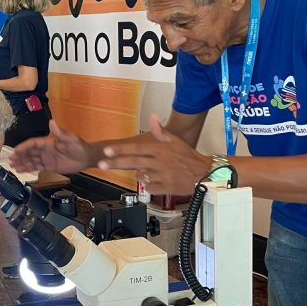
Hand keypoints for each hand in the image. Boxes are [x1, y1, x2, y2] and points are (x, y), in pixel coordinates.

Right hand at [8, 120, 94, 173]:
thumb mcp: (71, 139)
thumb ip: (61, 132)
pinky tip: (20, 171)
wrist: (86, 158)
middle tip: (10, 160)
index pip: (33, 143)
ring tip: (12, 166)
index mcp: (48, 142)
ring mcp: (46, 158)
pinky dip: (28, 169)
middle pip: (29, 152)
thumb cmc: (79, 146)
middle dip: (19, 156)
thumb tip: (52, 122)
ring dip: (22, 163)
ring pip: (31, 160)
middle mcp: (45, 150)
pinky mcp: (49, 166)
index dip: (23, 147)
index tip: (15, 150)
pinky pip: (36, 167)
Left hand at [97, 114, 211, 195]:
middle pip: (133, 162)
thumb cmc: (189, 157)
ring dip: (140, 175)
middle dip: (115, 163)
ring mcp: (162, 175)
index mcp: (160, 148)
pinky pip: (149, 188)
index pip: (136, 148)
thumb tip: (152, 118)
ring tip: (149, 172)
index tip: (107, 151)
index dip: (120, 150)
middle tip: (101, 165)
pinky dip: (150, 186)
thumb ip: (161, 131)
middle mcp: (159, 161)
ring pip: (140, 176)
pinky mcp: (165, 187)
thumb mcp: (175, 141)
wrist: (204, 174)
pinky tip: (156, 182)